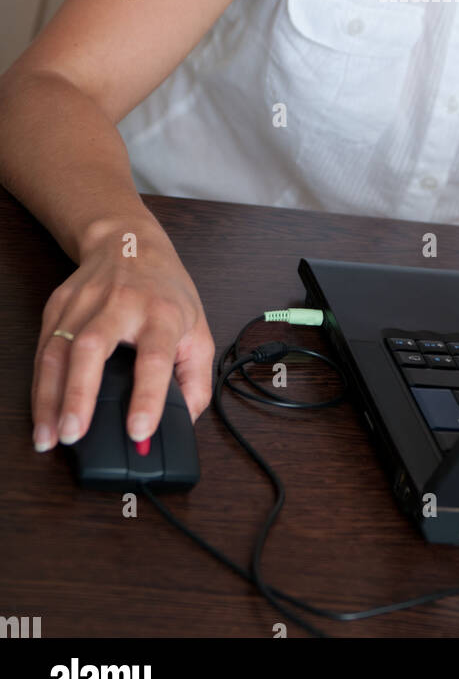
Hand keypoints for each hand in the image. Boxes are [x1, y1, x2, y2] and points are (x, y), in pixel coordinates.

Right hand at [31, 217, 213, 451]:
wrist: (129, 242)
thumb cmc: (165, 291)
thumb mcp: (198, 328)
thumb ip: (196, 378)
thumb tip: (186, 421)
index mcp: (162, 313)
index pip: (154, 356)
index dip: (148, 395)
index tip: (139, 430)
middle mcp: (121, 305)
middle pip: (94, 346)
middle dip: (80, 393)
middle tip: (75, 433)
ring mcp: (85, 302)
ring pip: (60, 349)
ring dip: (50, 397)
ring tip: (50, 437)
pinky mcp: (58, 305)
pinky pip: (44, 349)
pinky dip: (40, 385)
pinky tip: (42, 413)